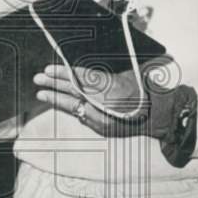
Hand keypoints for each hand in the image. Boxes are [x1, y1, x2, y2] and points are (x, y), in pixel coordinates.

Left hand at [34, 64, 151, 137]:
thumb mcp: (127, 75)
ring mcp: (103, 119)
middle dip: (54, 85)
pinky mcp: (102, 128)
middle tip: (38, 78)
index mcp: (113, 88)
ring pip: (75, 108)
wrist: (159, 115)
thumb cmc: (145, 90)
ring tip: (41, 93)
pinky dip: (71, 109)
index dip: (63, 74)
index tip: (49, 69)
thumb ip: (105, 73)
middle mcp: (106, 105)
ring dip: (57, 100)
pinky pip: (82, 117)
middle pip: (74, 93)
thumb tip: (82, 69)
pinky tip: (59, 104)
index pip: (81, 79)